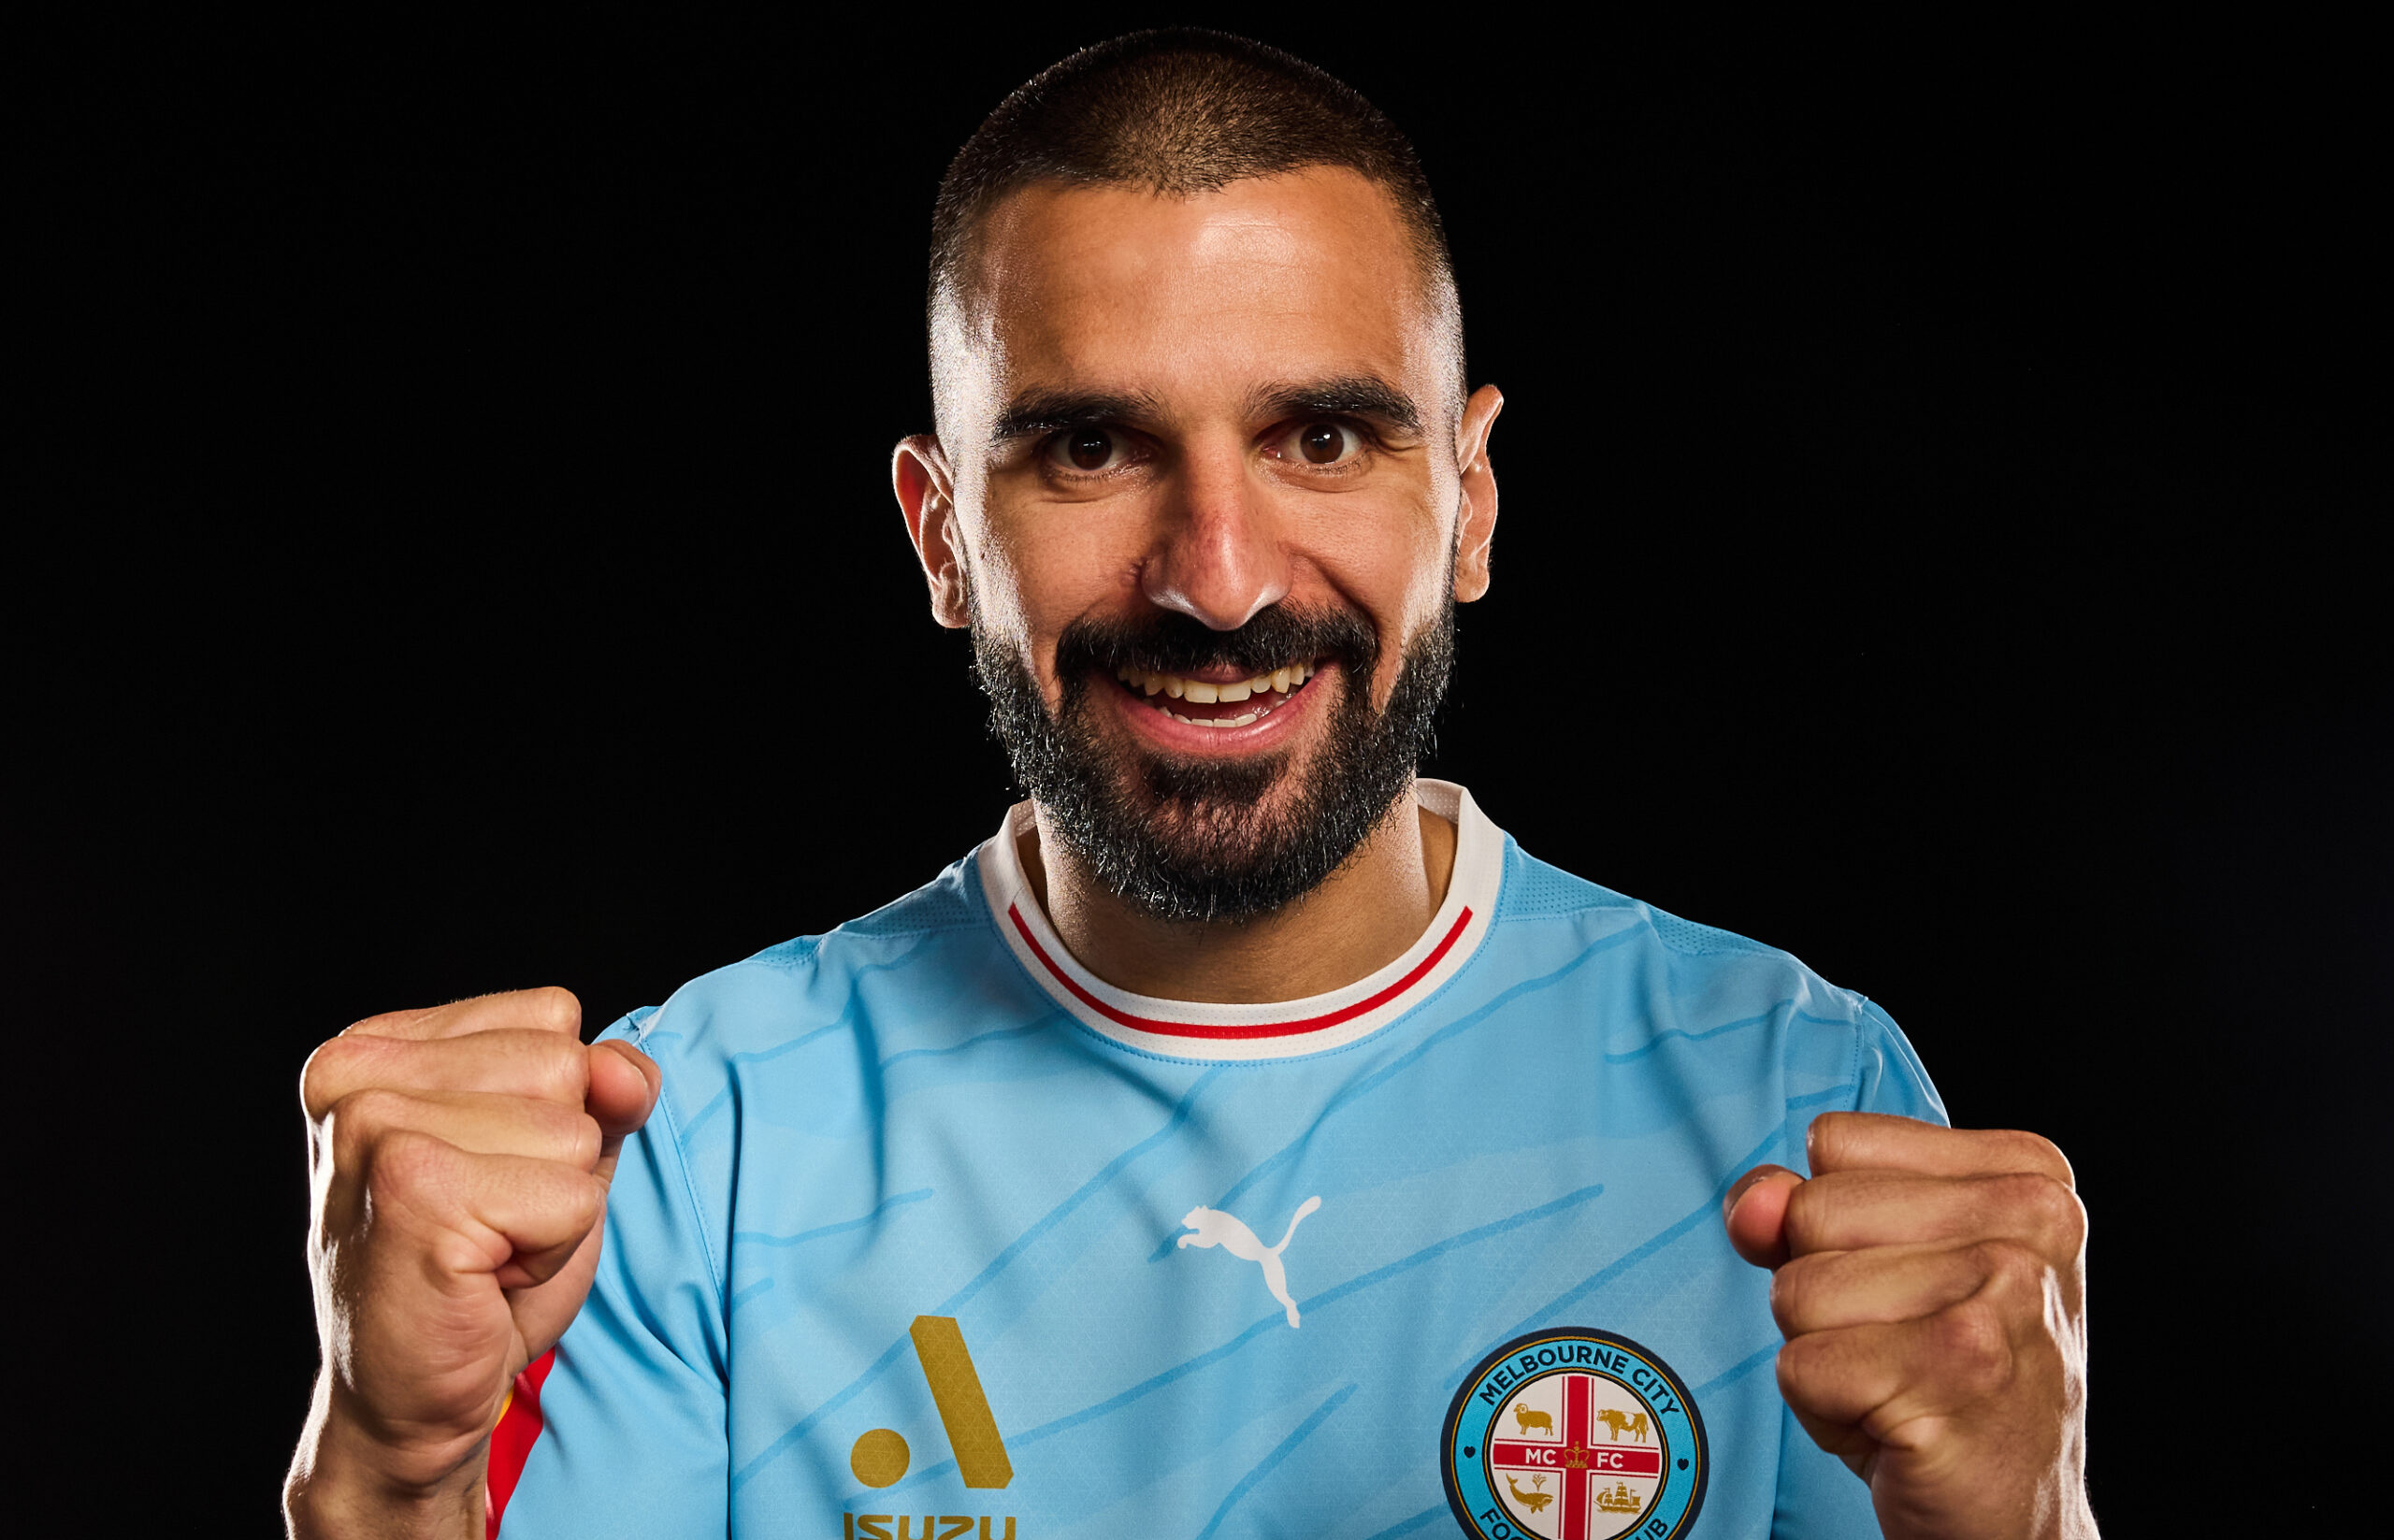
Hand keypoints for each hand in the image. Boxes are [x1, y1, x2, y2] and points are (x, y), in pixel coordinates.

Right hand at [284, 988, 658, 1538]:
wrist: (411, 1402)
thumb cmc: (481, 1273)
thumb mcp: (557, 1154)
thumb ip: (605, 1086)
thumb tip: (621, 1069)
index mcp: (374, 1046)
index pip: (551, 1016)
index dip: (553, 1107)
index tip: (485, 1176)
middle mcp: (356, 1076)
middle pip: (565, 1065)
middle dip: (556, 1159)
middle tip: (486, 1224)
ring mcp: (376, 1129)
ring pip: (573, 1131)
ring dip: (555, 1207)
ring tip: (483, 1249)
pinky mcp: (413, 1193)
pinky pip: (572, 1198)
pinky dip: (552, 1250)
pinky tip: (484, 1278)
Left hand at [1723, 1112, 2094, 1539]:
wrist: (2015, 1521)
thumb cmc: (1943, 1381)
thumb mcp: (1874, 1269)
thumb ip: (1799, 1209)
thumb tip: (1755, 1203)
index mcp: (2026, 1172)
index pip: (1835, 1143)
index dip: (1837, 1226)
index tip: (1908, 1288)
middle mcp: (2030, 1221)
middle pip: (1811, 1211)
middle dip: (1822, 1294)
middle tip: (1902, 1350)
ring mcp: (2003, 1295)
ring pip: (1797, 1290)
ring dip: (1823, 1356)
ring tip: (1900, 1387)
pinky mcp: (1960, 1371)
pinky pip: (1800, 1365)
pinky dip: (1824, 1410)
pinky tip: (1894, 1427)